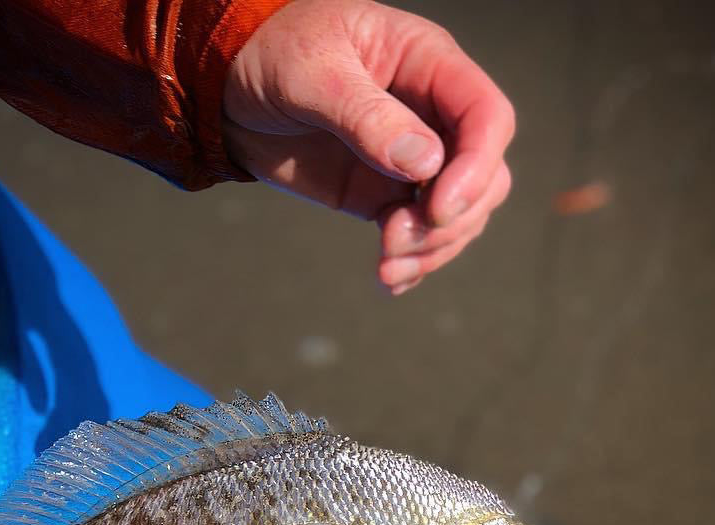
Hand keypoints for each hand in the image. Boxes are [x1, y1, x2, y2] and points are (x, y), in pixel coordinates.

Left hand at [223, 0, 513, 294]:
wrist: (227, 88)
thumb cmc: (270, 53)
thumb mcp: (312, 72)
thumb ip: (365, 115)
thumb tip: (423, 162)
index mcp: (427, 65)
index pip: (487, 118)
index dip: (476, 167)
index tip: (437, 208)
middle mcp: (431, 115)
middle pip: (484, 177)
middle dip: (451, 220)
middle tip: (395, 238)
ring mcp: (409, 161)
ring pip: (458, 216)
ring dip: (431, 251)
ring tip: (385, 266)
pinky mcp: (381, 196)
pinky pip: (416, 237)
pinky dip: (410, 265)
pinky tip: (387, 281)